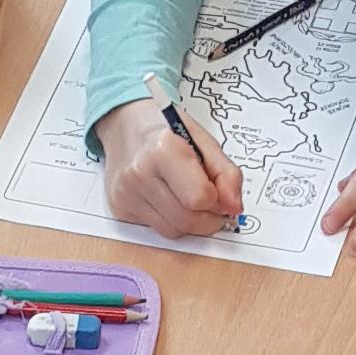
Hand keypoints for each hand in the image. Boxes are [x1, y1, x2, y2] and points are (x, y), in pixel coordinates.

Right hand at [96, 94, 243, 241]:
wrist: (125, 123)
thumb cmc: (165, 129)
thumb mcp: (202, 140)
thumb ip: (225, 174)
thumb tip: (234, 207)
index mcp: (163, 150)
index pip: (200, 198)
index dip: (217, 200)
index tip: (217, 190)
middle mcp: (140, 174)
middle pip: (187, 220)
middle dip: (207, 217)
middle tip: (210, 202)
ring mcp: (127, 194)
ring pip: (172, 231)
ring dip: (189, 222)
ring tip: (188, 199)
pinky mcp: (120, 209)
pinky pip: (156, 229)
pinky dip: (169, 220)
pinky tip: (166, 199)